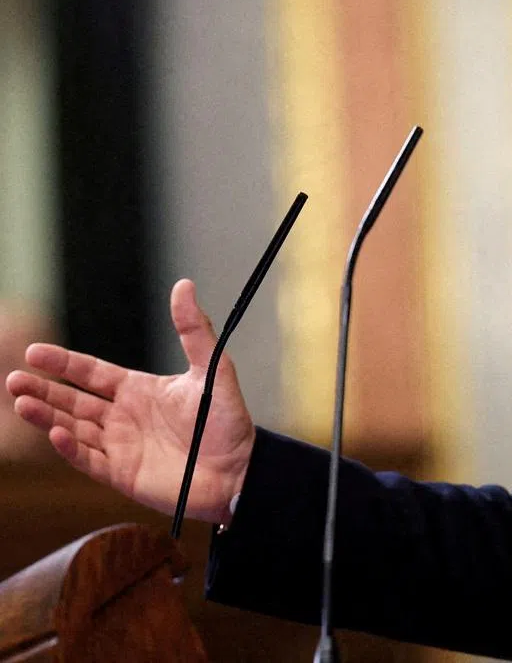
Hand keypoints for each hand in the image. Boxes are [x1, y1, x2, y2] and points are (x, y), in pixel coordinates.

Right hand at [6, 278, 253, 524]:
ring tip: (21, 401)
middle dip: (44, 389)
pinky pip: (88, 459)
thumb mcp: (212, 368)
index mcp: (139, 390)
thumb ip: (194, 329)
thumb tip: (183, 285)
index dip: (63, 363)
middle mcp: (123, 417)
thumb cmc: (227, 419)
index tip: (34, 352)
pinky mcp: (122, 474)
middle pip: (73, 400)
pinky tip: (55, 432)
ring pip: (73, 428)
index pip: (91, 373)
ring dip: (47, 415)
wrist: (240, 470)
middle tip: (14, 378)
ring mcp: (119, 447)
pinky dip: (70, 448)